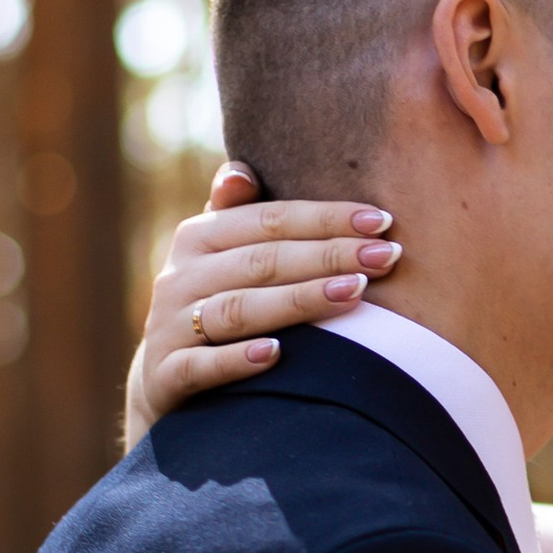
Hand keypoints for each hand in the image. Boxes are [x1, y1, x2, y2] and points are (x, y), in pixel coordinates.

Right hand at [124, 163, 401, 442]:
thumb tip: (241, 171)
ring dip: (297, 301)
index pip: (270, 221)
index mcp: (198, 237)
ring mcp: (171, 327)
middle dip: (328, 256)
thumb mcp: (220, 255)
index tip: (382, 222)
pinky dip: (236, 360)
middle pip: (262, 262)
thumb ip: (236, 213)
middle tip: (385, 257)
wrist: (166, 381)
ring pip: (237, 310)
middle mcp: (181, 277)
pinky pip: (201, 366)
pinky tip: (276, 354)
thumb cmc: (213, 304)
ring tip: (354, 293)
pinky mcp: (167, 376)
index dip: (327, 219)